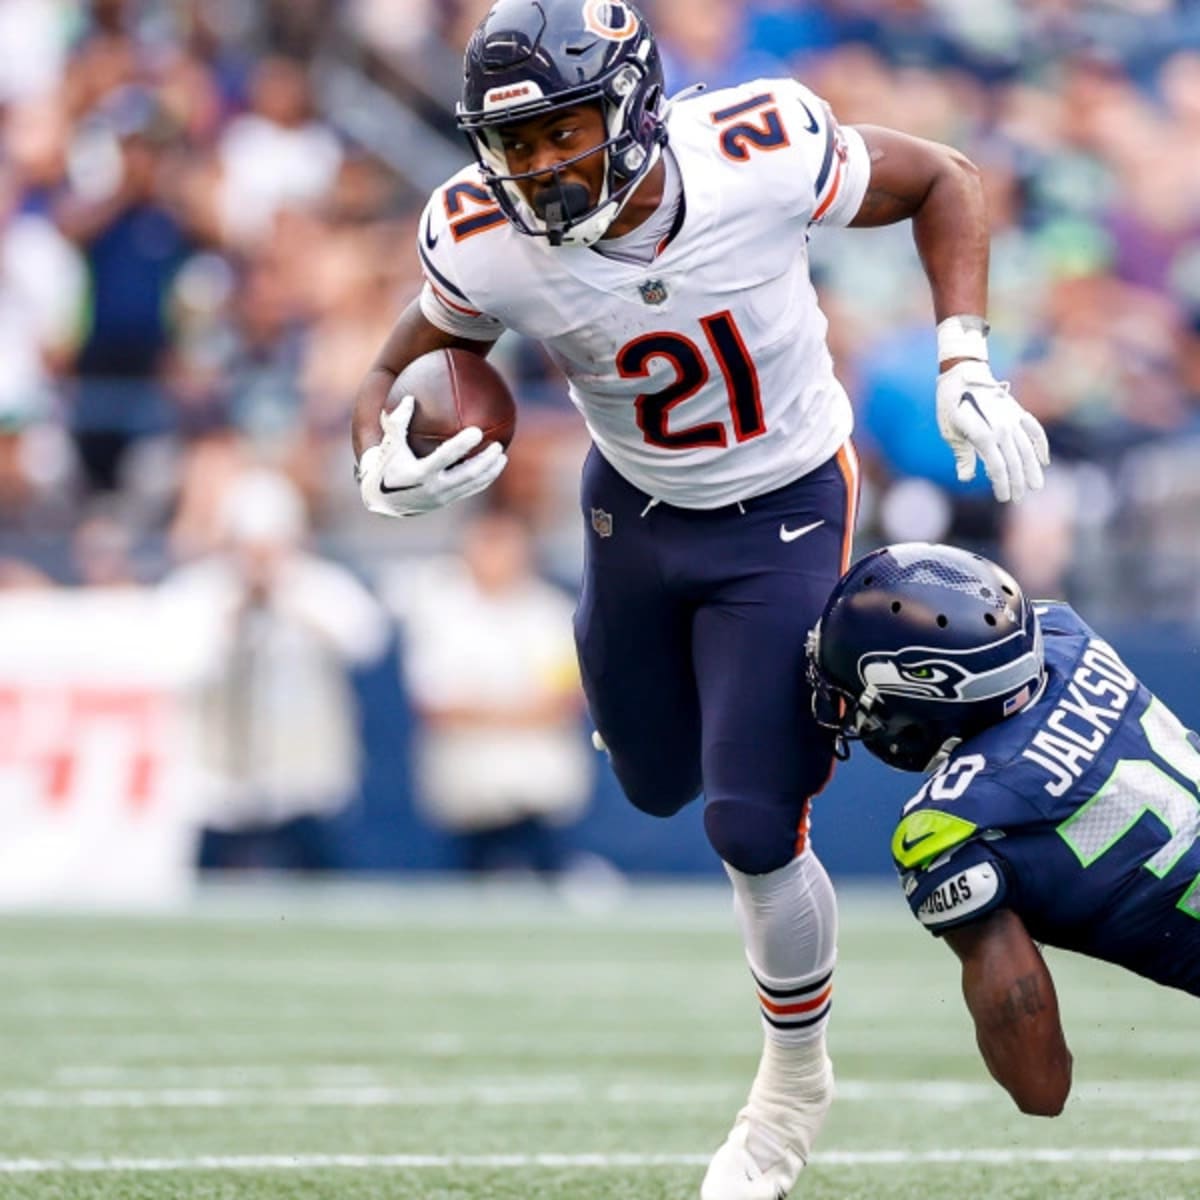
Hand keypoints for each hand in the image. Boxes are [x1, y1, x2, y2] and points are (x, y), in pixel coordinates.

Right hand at [357, 393, 506, 516]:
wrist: (384, 500)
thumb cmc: (387, 465)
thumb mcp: (388, 444)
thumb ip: (398, 422)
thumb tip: (408, 398)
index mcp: (420, 473)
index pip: (446, 457)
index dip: (462, 445)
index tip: (478, 431)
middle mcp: (434, 487)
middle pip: (467, 474)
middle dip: (485, 461)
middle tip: (498, 445)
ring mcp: (442, 497)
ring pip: (473, 485)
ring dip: (490, 471)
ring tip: (502, 456)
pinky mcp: (447, 501)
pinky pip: (470, 490)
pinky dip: (484, 479)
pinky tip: (493, 467)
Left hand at [936, 361, 1049, 502]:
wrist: (963, 374)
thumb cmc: (951, 405)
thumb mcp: (950, 431)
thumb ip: (962, 455)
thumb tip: (966, 478)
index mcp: (983, 434)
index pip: (997, 467)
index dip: (1002, 484)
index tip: (1003, 498)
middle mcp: (1002, 427)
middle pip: (1014, 461)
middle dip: (1017, 482)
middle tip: (1018, 498)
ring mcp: (1012, 419)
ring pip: (1027, 449)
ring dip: (1032, 469)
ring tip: (1036, 486)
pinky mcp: (1018, 411)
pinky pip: (1034, 430)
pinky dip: (1040, 445)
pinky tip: (1043, 460)